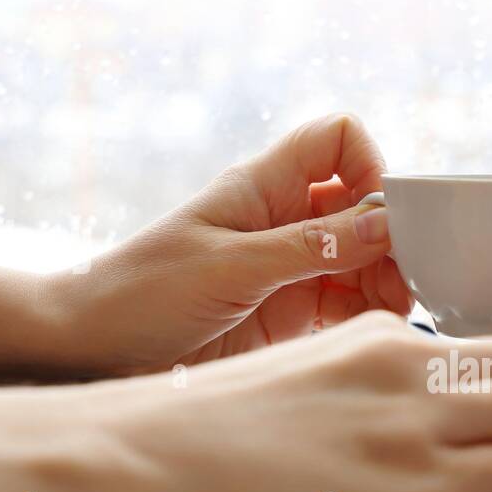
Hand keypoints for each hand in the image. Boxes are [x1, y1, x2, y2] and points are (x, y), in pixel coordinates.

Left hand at [49, 113, 412, 375]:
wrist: (89, 351)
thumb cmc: (140, 294)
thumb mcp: (230, 266)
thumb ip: (311, 247)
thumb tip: (385, 222)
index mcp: (263, 188)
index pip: (337, 140)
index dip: (369, 165)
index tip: (384, 216)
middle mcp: (282, 221)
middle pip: (362, 207)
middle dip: (390, 238)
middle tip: (403, 280)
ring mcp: (288, 269)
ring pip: (362, 259)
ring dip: (385, 281)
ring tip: (391, 312)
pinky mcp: (288, 315)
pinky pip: (346, 305)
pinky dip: (366, 315)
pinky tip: (367, 332)